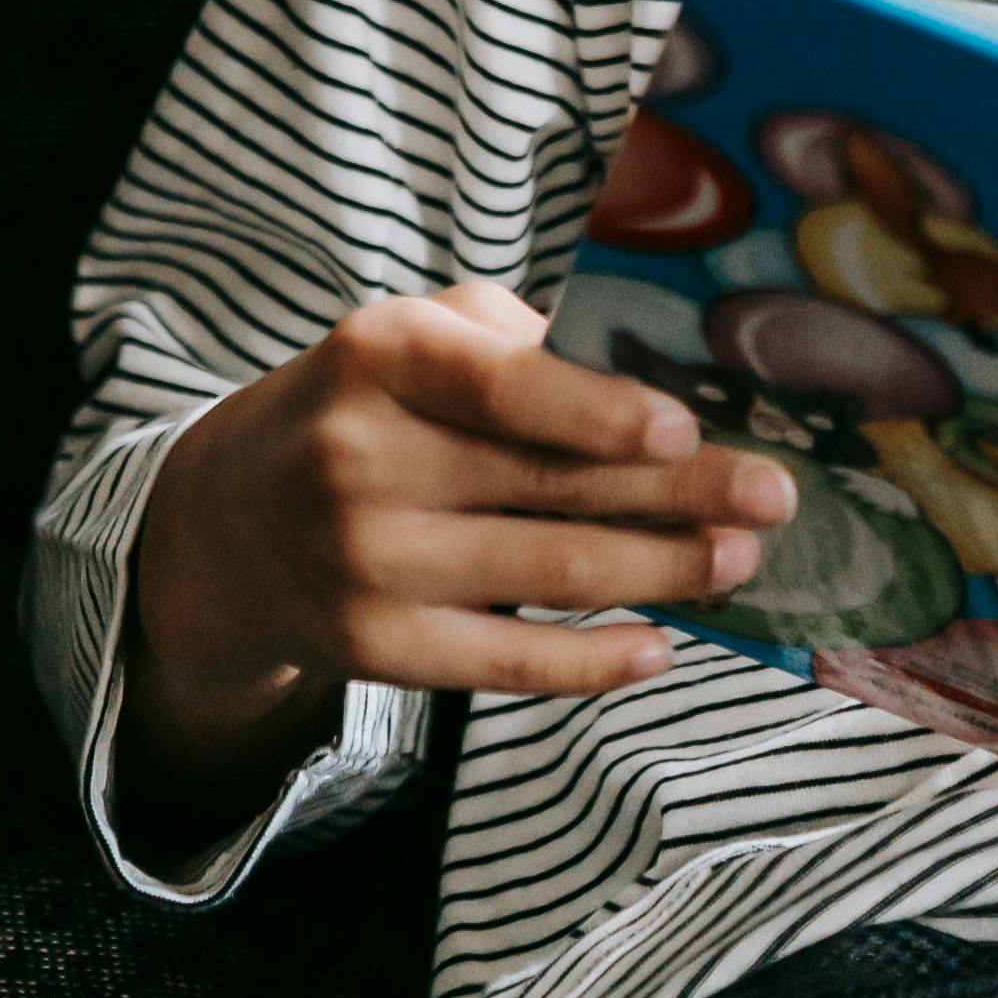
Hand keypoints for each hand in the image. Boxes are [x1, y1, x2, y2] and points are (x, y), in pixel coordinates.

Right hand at [113, 284, 792, 857]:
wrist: (224, 525)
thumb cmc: (355, 408)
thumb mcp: (403, 334)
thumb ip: (508, 339)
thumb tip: (644, 376)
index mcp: (378, 354)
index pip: (497, 382)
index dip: (593, 407)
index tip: (683, 421)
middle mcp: (364, 457)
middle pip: (547, 482)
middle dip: (675, 492)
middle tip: (773, 496)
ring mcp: (367, 561)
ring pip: (544, 573)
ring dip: (658, 570)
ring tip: (738, 560)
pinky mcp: (376, 649)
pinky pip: (505, 663)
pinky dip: (591, 660)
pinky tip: (659, 645)